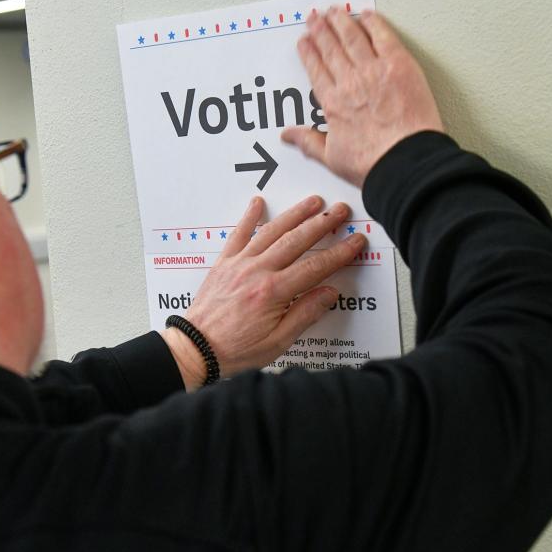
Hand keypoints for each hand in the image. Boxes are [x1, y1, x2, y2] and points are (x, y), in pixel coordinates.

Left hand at [160, 194, 366, 387]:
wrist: (196, 348)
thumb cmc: (235, 350)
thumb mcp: (278, 341)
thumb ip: (305, 314)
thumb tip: (329, 293)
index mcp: (273, 292)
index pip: (315, 267)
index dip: (339, 253)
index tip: (355, 242)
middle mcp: (257, 272)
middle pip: (297, 240)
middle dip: (323, 223)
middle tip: (341, 211)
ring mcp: (239, 264)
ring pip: (272, 231)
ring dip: (295, 214)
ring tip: (313, 202)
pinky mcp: (224, 263)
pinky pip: (238, 234)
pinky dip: (249, 217)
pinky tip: (258, 202)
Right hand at [280, 7, 443, 186]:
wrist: (405, 162)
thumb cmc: (373, 164)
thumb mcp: (332, 157)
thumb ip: (308, 142)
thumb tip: (287, 135)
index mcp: (332, 103)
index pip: (316, 69)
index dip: (309, 52)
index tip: (304, 41)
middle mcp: (349, 82)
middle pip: (331, 48)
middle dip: (320, 30)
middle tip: (314, 17)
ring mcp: (374, 70)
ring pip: (353, 37)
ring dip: (341, 21)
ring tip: (335, 11)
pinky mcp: (399, 64)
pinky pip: (383, 36)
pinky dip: (374, 23)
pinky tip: (367, 15)